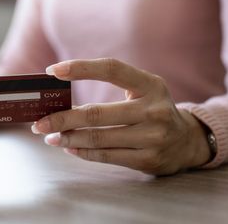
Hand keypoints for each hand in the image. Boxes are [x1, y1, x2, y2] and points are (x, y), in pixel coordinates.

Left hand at [31, 58, 210, 175]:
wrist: (188, 141)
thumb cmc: (151, 109)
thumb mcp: (141, 90)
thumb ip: (110, 87)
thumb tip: (61, 98)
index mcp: (150, 84)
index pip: (111, 69)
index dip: (80, 68)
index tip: (52, 71)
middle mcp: (154, 109)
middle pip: (97, 113)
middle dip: (63, 118)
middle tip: (39, 123)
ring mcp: (153, 136)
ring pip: (99, 138)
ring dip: (68, 138)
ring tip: (50, 136)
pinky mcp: (149, 159)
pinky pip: (107, 156)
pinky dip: (83, 152)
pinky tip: (69, 147)